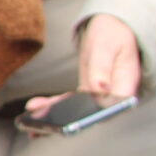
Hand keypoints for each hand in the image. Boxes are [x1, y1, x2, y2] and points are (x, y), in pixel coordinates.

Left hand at [26, 14, 142, 119]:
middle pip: (90, 115)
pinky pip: (68, 105)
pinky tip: (34, 109)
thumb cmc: (113, 37)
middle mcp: (113, 98)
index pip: (111, 108)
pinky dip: (51, 107)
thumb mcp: (107, 47)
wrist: (112, 32)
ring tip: (30, 122)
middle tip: (42, 123)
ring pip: (76, 113)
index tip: (71, 121)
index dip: (92, 117)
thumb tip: (101, 88)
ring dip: (53, 118)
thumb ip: (103, 68)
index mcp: (125, 86)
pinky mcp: (86, 95)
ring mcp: (99, 98)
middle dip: (65, 122)